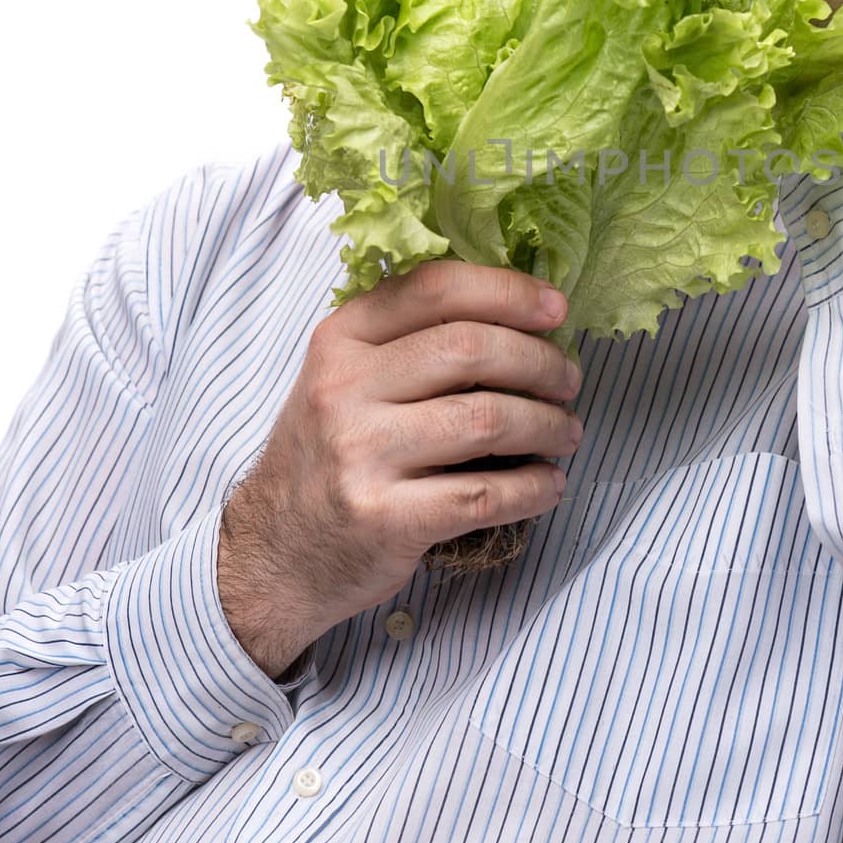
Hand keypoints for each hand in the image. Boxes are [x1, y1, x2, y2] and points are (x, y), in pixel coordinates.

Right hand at [216, 262, 582, 678]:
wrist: (274, 554)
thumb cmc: (329, 456)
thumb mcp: (344, 379)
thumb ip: (409, 340)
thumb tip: (517, 313)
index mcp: (341, 339)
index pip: (435, 288)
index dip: (508, 291)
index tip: (556, 309)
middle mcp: (344, 388)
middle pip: (470, 348)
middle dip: (539, 362)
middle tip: (568, 380)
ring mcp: (361, 453)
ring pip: (486, 419)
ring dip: (547, 424)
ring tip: (567, 432)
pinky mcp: (385, 517)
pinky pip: (483, 493)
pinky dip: (533, 487)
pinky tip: (549, 485)